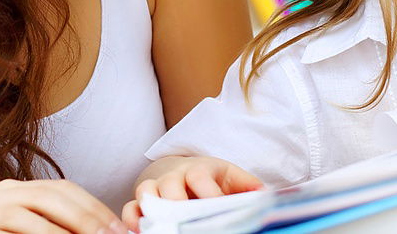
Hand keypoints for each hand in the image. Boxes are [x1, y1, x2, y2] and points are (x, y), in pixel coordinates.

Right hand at [0, 178, 126, 233]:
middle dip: (89, 217)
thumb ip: (37, 226)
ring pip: (36, 214)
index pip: (64, 189)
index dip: (94, 206)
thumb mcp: (5, 227)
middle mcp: (3, 192)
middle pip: (56, 196)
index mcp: (16, 190)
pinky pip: (10, 233)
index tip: (118, 227)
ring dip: (67, 232)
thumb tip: (80, 233)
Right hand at [121, 157, 261, 231]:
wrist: (179, 169)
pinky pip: (130, 208)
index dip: (208, 193)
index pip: (200, 178)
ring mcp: (154, 187)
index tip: (218, 208)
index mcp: (197, 169)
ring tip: (161, 229)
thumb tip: (266, 194)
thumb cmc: (209, 178)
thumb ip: (246, 185)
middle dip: (177, 204)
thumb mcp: (229, 176)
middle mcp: (173, 177)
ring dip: (152, 211)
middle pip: (170, 186)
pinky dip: (132, 220)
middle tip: (187, 222)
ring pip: (146, 194)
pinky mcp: (140, 201)